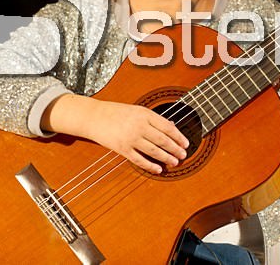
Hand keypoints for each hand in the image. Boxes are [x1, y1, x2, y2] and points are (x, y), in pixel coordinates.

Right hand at [45, 94, 188, 174]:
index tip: (186, 143)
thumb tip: (171, 125)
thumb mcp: (137, 109)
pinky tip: (158, 169)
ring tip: (175, 162)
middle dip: (175, 149)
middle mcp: (139, 125)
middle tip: (183, 155)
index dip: (178, 136)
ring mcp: (131, 138)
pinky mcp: (122, 149)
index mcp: (144, 114)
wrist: (94, 116)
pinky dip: (150, 165)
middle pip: (163, 140)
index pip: (167, 127)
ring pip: (154, 151)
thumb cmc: (115, 112)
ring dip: (166, 158)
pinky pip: (139, 159)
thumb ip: (153, 118)